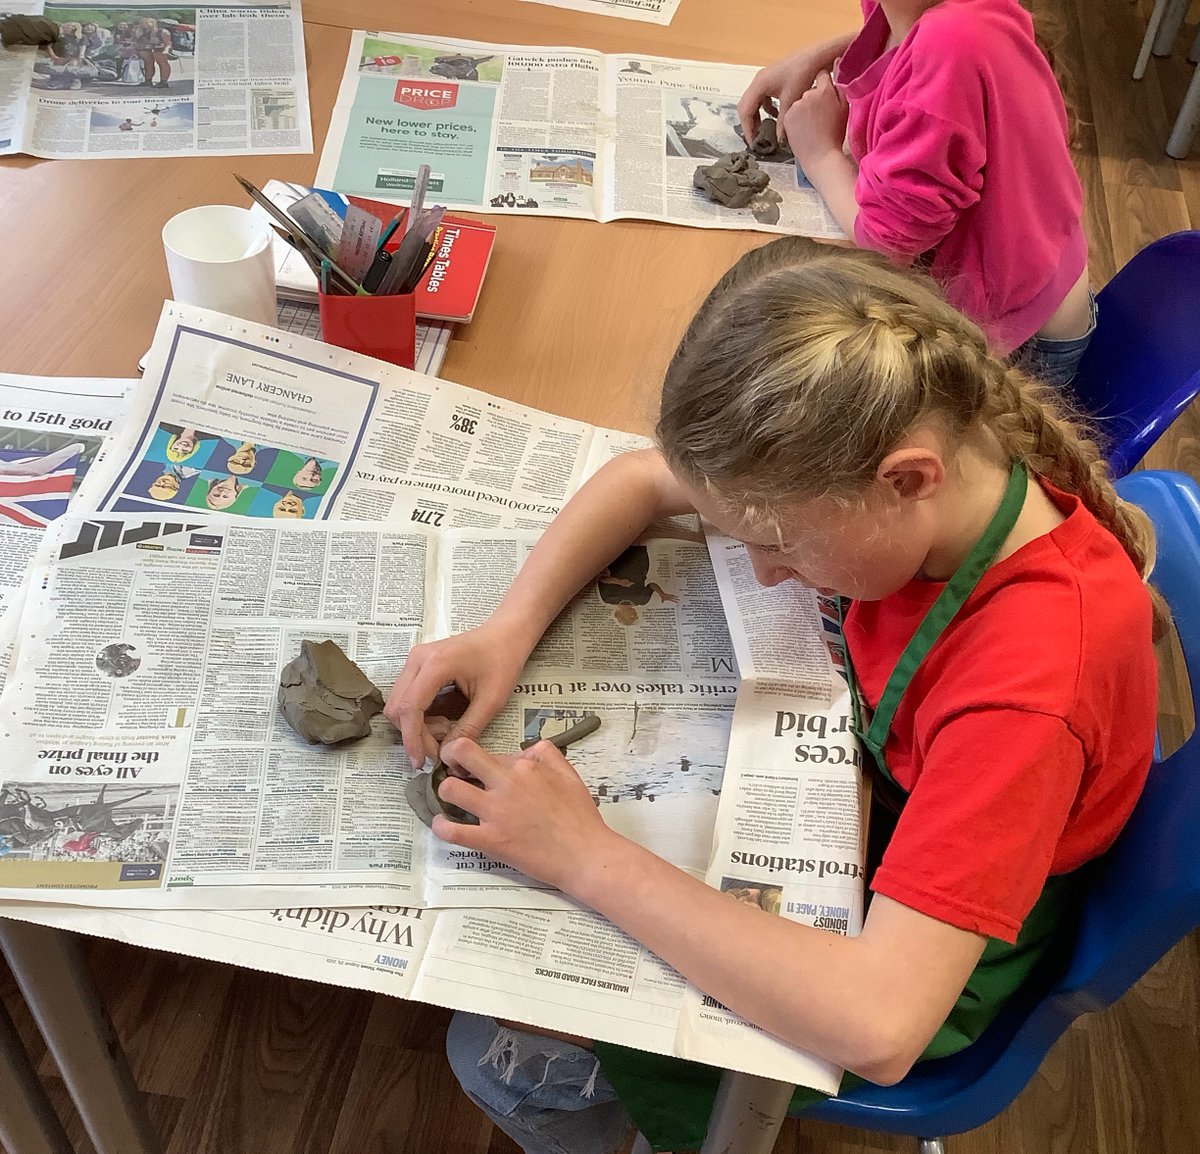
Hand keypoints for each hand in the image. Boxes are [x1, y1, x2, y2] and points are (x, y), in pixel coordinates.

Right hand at [385, 621, 530, 768]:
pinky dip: (419, 715)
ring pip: (399, 703)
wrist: (505, 635)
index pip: (410, 708)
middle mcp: (418, 659)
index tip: (421, 761)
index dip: (412, 739)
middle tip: (441, 746)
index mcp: (436, 664)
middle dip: (414, 734)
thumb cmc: (503, 660)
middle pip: (397, 707)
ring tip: (447, 730)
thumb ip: (468, 729)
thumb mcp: (491, 700)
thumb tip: (446, 755)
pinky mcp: (418, 664)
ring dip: (416, 725)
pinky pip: (407, 696)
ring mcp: (415, 660)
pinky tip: (443, 719)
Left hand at [432, 737, 618, 890]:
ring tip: (451, 798)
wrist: (585, 855)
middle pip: (462, 752)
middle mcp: (507, 784)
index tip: (481, 768)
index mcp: (526, 767)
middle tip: (451, 766)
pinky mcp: (490, 841)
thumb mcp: (570, 775)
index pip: (492, 752)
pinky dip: (442, 826)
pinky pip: (453, 832)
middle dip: (450, 755)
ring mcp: (496, 813)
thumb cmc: (581, 817)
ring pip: (450, 789)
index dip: (485, 759)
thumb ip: (548, 755)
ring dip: (445, 791)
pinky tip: (443, 824)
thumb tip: (527, 750)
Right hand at [738, 47, 827, 145]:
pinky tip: (776, 115)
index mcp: (759, 85)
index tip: (753, 143)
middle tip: (756, 140)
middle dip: (749, 124)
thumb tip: (779, 142)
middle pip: (745, 107)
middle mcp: (758, 81)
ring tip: (764, 131)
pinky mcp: (772, 80)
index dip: (747, 129)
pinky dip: (765, 109)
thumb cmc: (804, 73)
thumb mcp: (792, 101)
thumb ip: (783, 123)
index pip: (745, 111)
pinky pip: (762, 98)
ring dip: (756, 117)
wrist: (817, 56)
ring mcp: (764, 79)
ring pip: (753, 103)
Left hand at [782, 71, 848, 170]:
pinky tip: (803, 128)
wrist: (820, 156)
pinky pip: (791, 112)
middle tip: (820, 115)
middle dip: (814, 97)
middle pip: (810, 88)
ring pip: (800, 100)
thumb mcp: (844, 108)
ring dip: (804, 108)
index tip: (826, 94)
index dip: (824, 84)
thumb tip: (836, 66)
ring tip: (812, 124)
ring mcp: (795, 105)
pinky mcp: (786, 116)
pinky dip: (796, 117)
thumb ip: (840, 87)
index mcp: (824, 90)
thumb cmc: (835, 134)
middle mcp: (807, 94)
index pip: (822, 74)